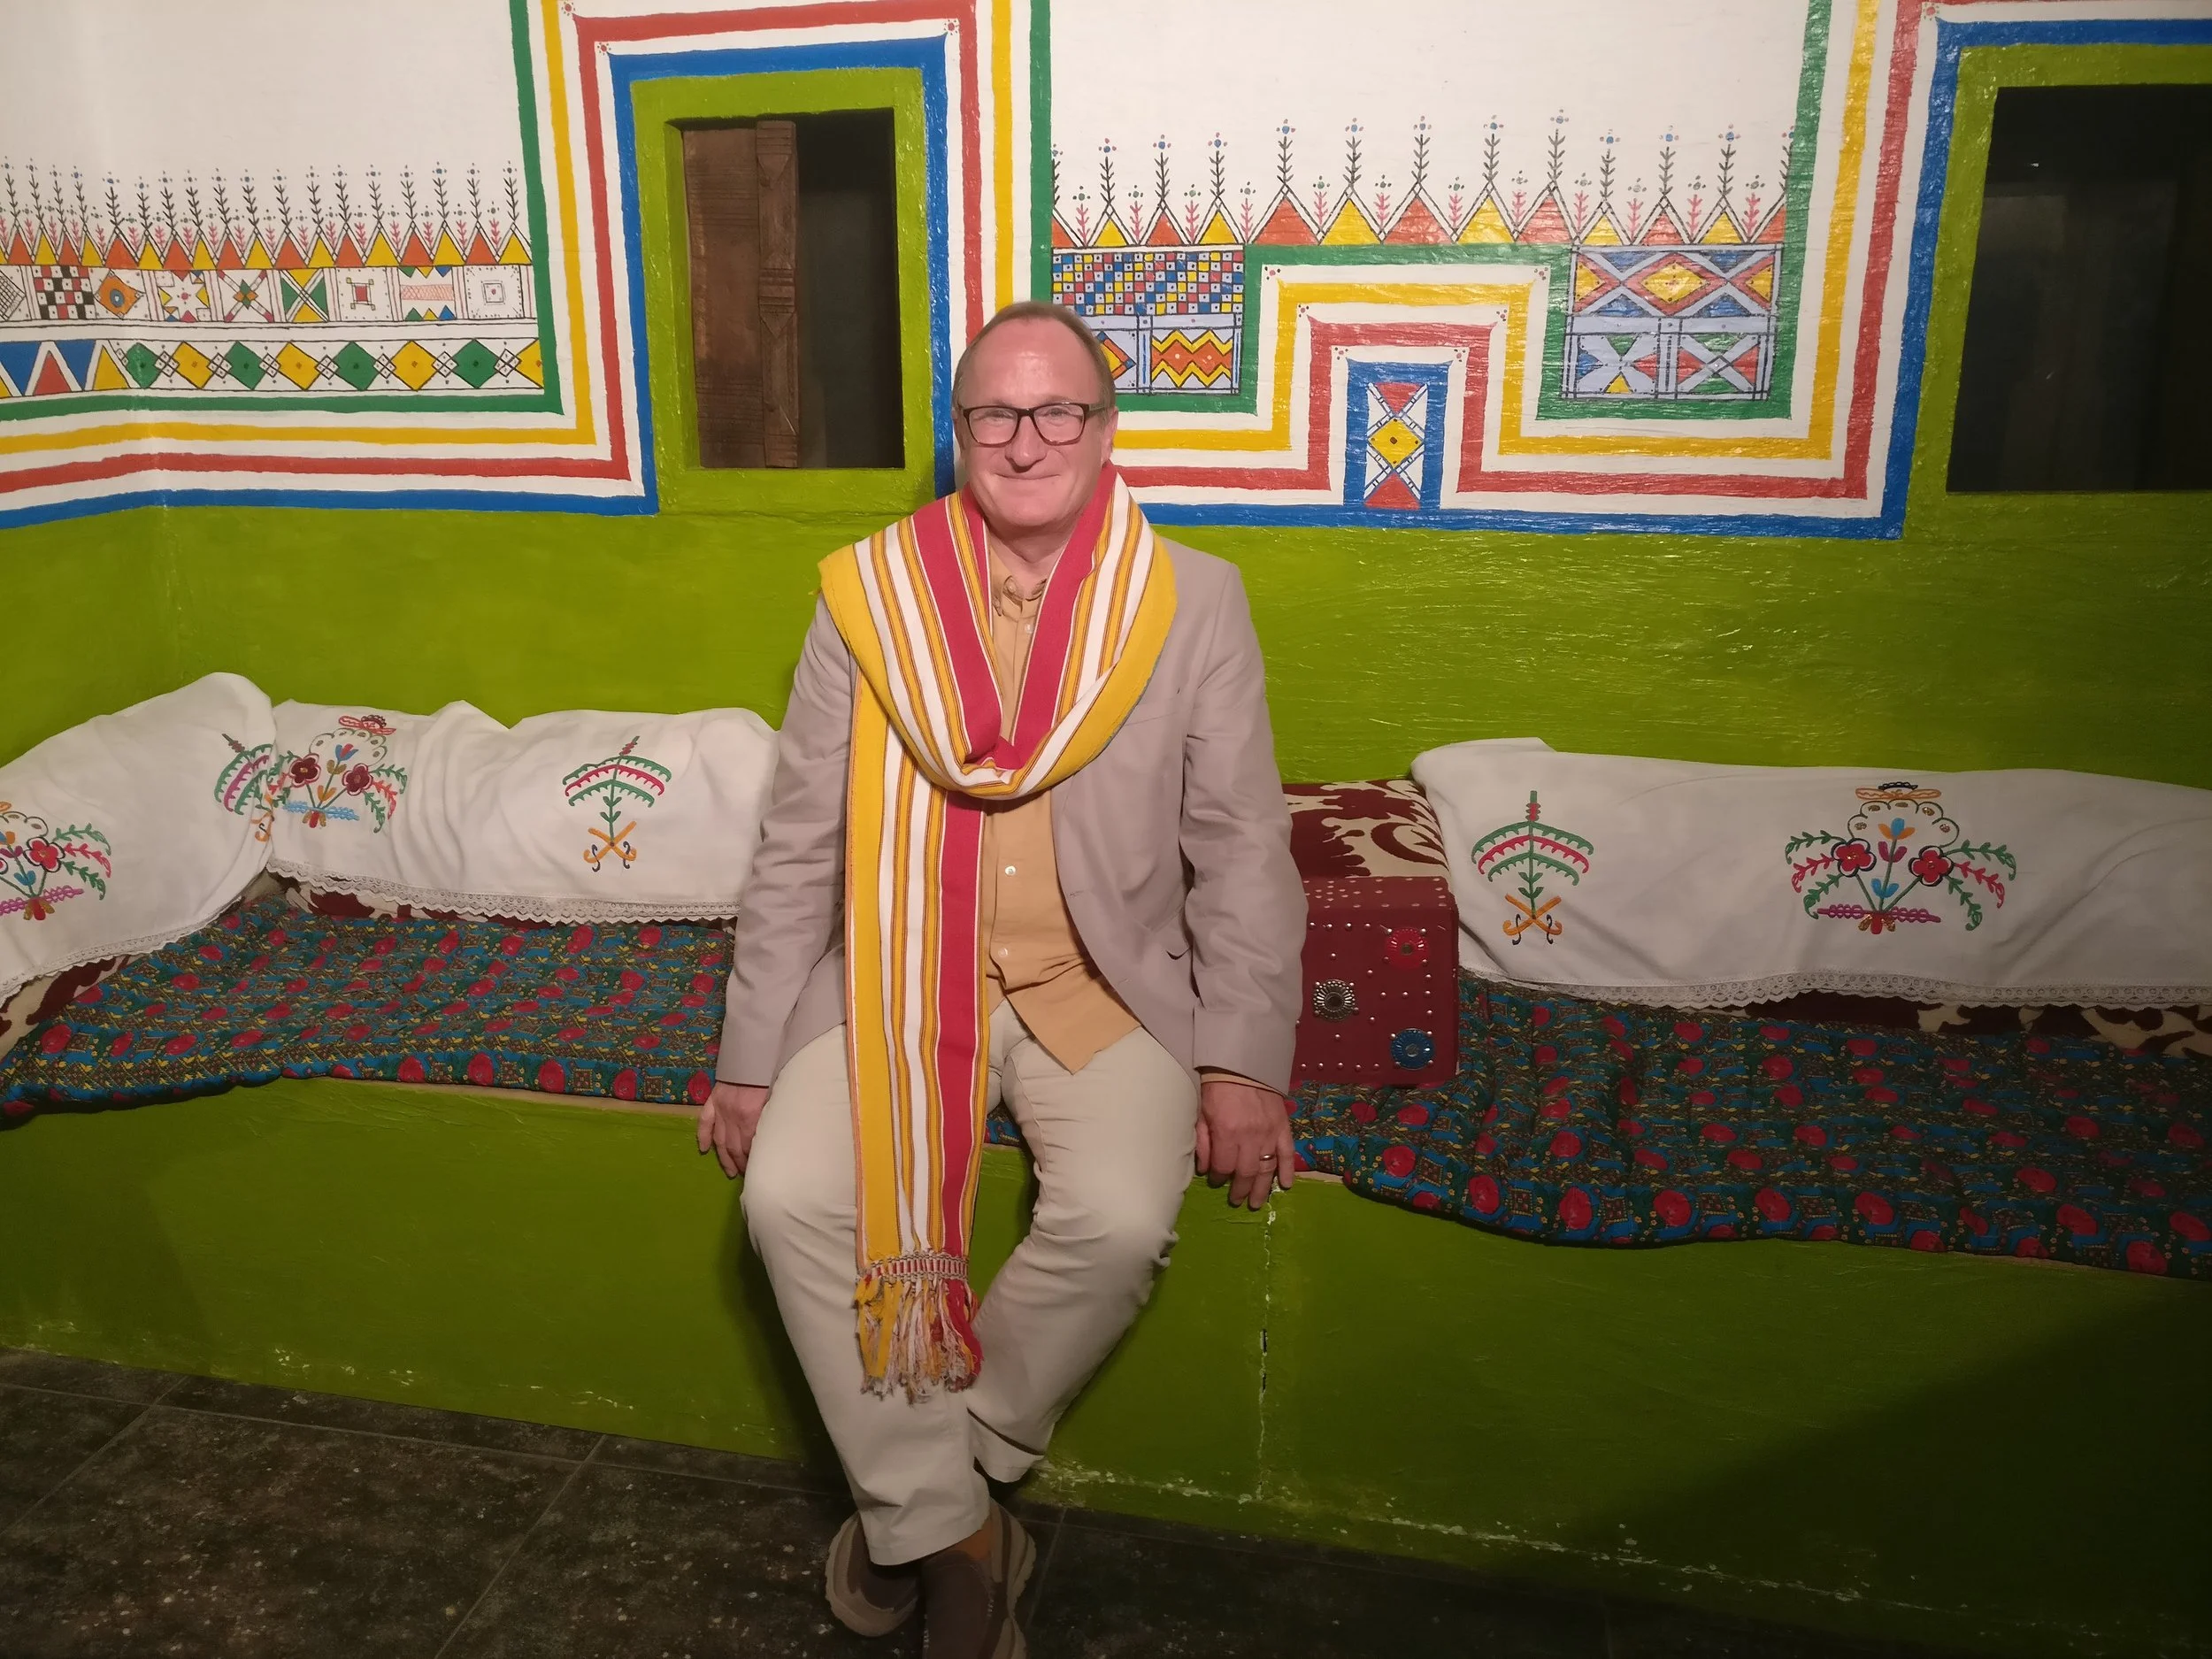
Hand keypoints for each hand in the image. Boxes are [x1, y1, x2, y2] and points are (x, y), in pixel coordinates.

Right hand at [698, 1081, 769, 1178]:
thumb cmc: (769, 1077)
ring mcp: (721, 1110)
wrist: (753, 1055)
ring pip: (720, 1140)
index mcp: (751, 1118)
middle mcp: (733, 1117)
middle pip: (734, 1148)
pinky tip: (704, 1150)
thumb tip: (773, 1141)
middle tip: (745, 1174)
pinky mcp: (713, 1101)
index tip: (757, 1170)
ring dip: (724, 1158)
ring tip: (729, 1171)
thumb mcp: (775, 1101)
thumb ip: (770, 1121)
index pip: (748, 1148)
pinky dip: (703, 1137)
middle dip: (739, 1163)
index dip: (752, 1161)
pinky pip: (704, 1122)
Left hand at [1195, 1074, 1295, 1210]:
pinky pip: (1288, 1153)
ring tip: (1257, 1203)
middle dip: (1240, 1189)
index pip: (1224, 1167)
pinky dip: (1288, 1170)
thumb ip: (1203, 1142)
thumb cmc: (1217, 1088)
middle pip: (1246, 1173)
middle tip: (1236, 1200)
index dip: (1219, 1178)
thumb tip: (1206, 1168)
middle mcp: (1250, 1137)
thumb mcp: (1202, 1113)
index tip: (1216, 1180)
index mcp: (1227, 1133)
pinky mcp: (1283, 1127)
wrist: (1242, 1064)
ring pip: (1267, 1168)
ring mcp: (1270, 1133)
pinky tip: (1286, 1185)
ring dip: (1262, 1189)